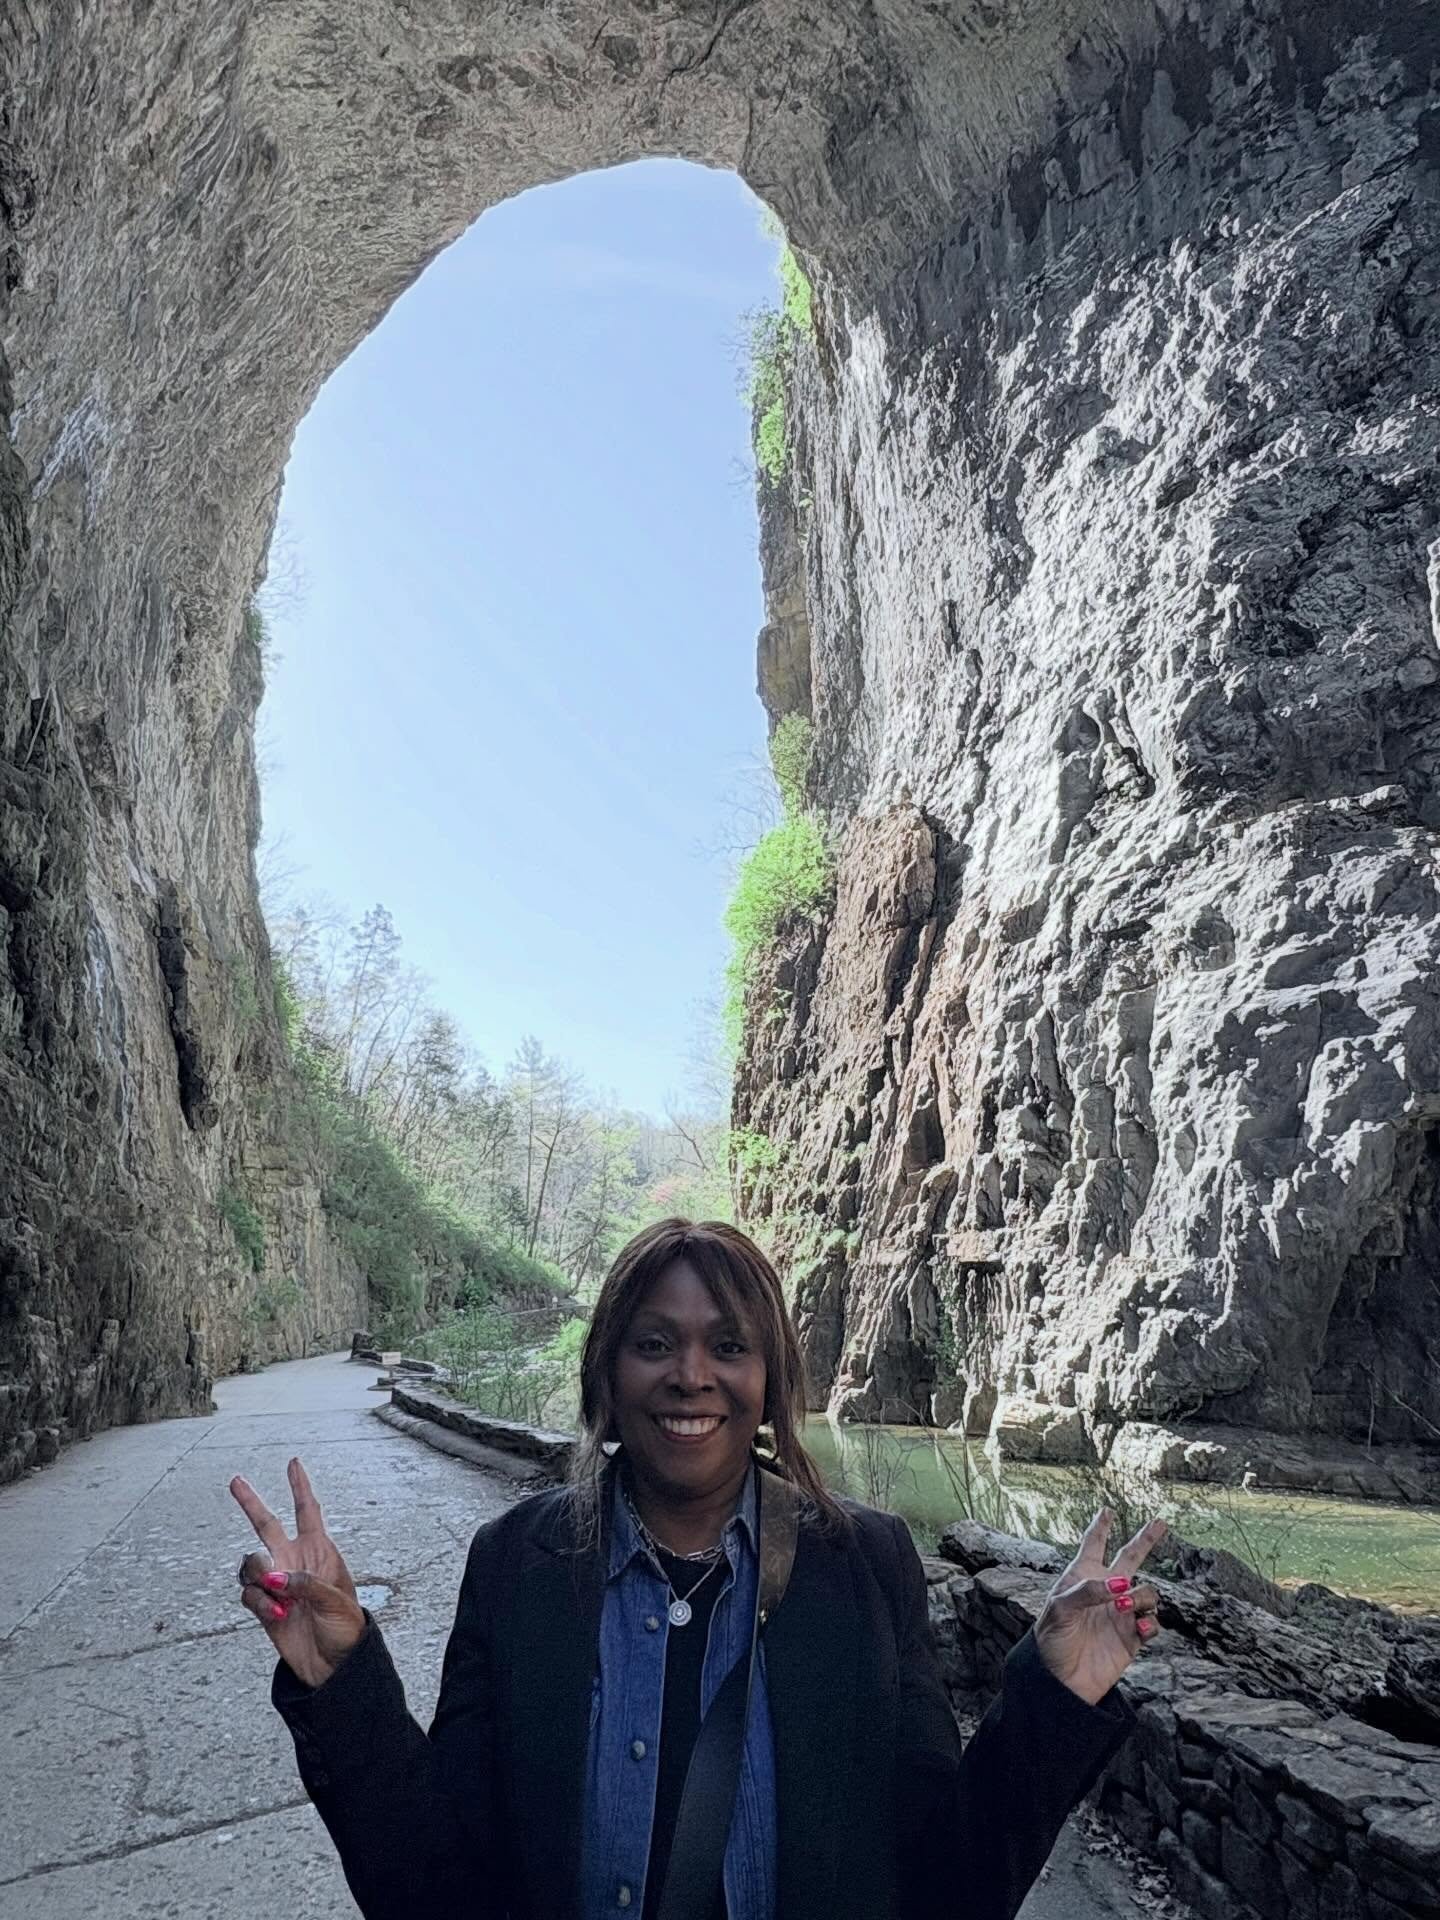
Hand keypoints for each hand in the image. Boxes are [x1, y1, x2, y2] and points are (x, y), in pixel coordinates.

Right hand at [230, 1455, 366, 1689]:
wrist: (333, 1666)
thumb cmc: (345, 1629)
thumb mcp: (335, 1600)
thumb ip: (304, 1583)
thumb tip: (274, 1577)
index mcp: (320, 1551)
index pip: (309, 1511)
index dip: (301, 1486)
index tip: (294, 1463)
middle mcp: (295, 1561)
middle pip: (267, 1525)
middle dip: (251, 1502)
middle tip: (236, 1480)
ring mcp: (278, 1583)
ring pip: (251, 1562)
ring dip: (258, 1573)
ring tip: (275, 1590)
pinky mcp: (264, 1606)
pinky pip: (249, 1593)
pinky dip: (259, 1601)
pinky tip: (276, 1612)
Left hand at [1033, 1509, 1165, 1704]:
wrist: (1062, 1682)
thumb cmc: (1052, 1641)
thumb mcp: (1059, 1609)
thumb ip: (1087, 1591)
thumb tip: (1119, 1583)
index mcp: (1082, 1578)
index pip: (1092, 1545)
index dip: (1100, 1527)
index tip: (1107, 1510)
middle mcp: (1105, 1592)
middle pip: (1130, 1558)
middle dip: (1145, 1540)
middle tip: (1159, 1522)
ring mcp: (1121, 1614)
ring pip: (1147, 1592)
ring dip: (1142, 1595)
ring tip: (1125, 1606)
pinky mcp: (1132, 1638)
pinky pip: (1152, 1623)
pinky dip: (1150, 1622)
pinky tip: (1139, 1627)